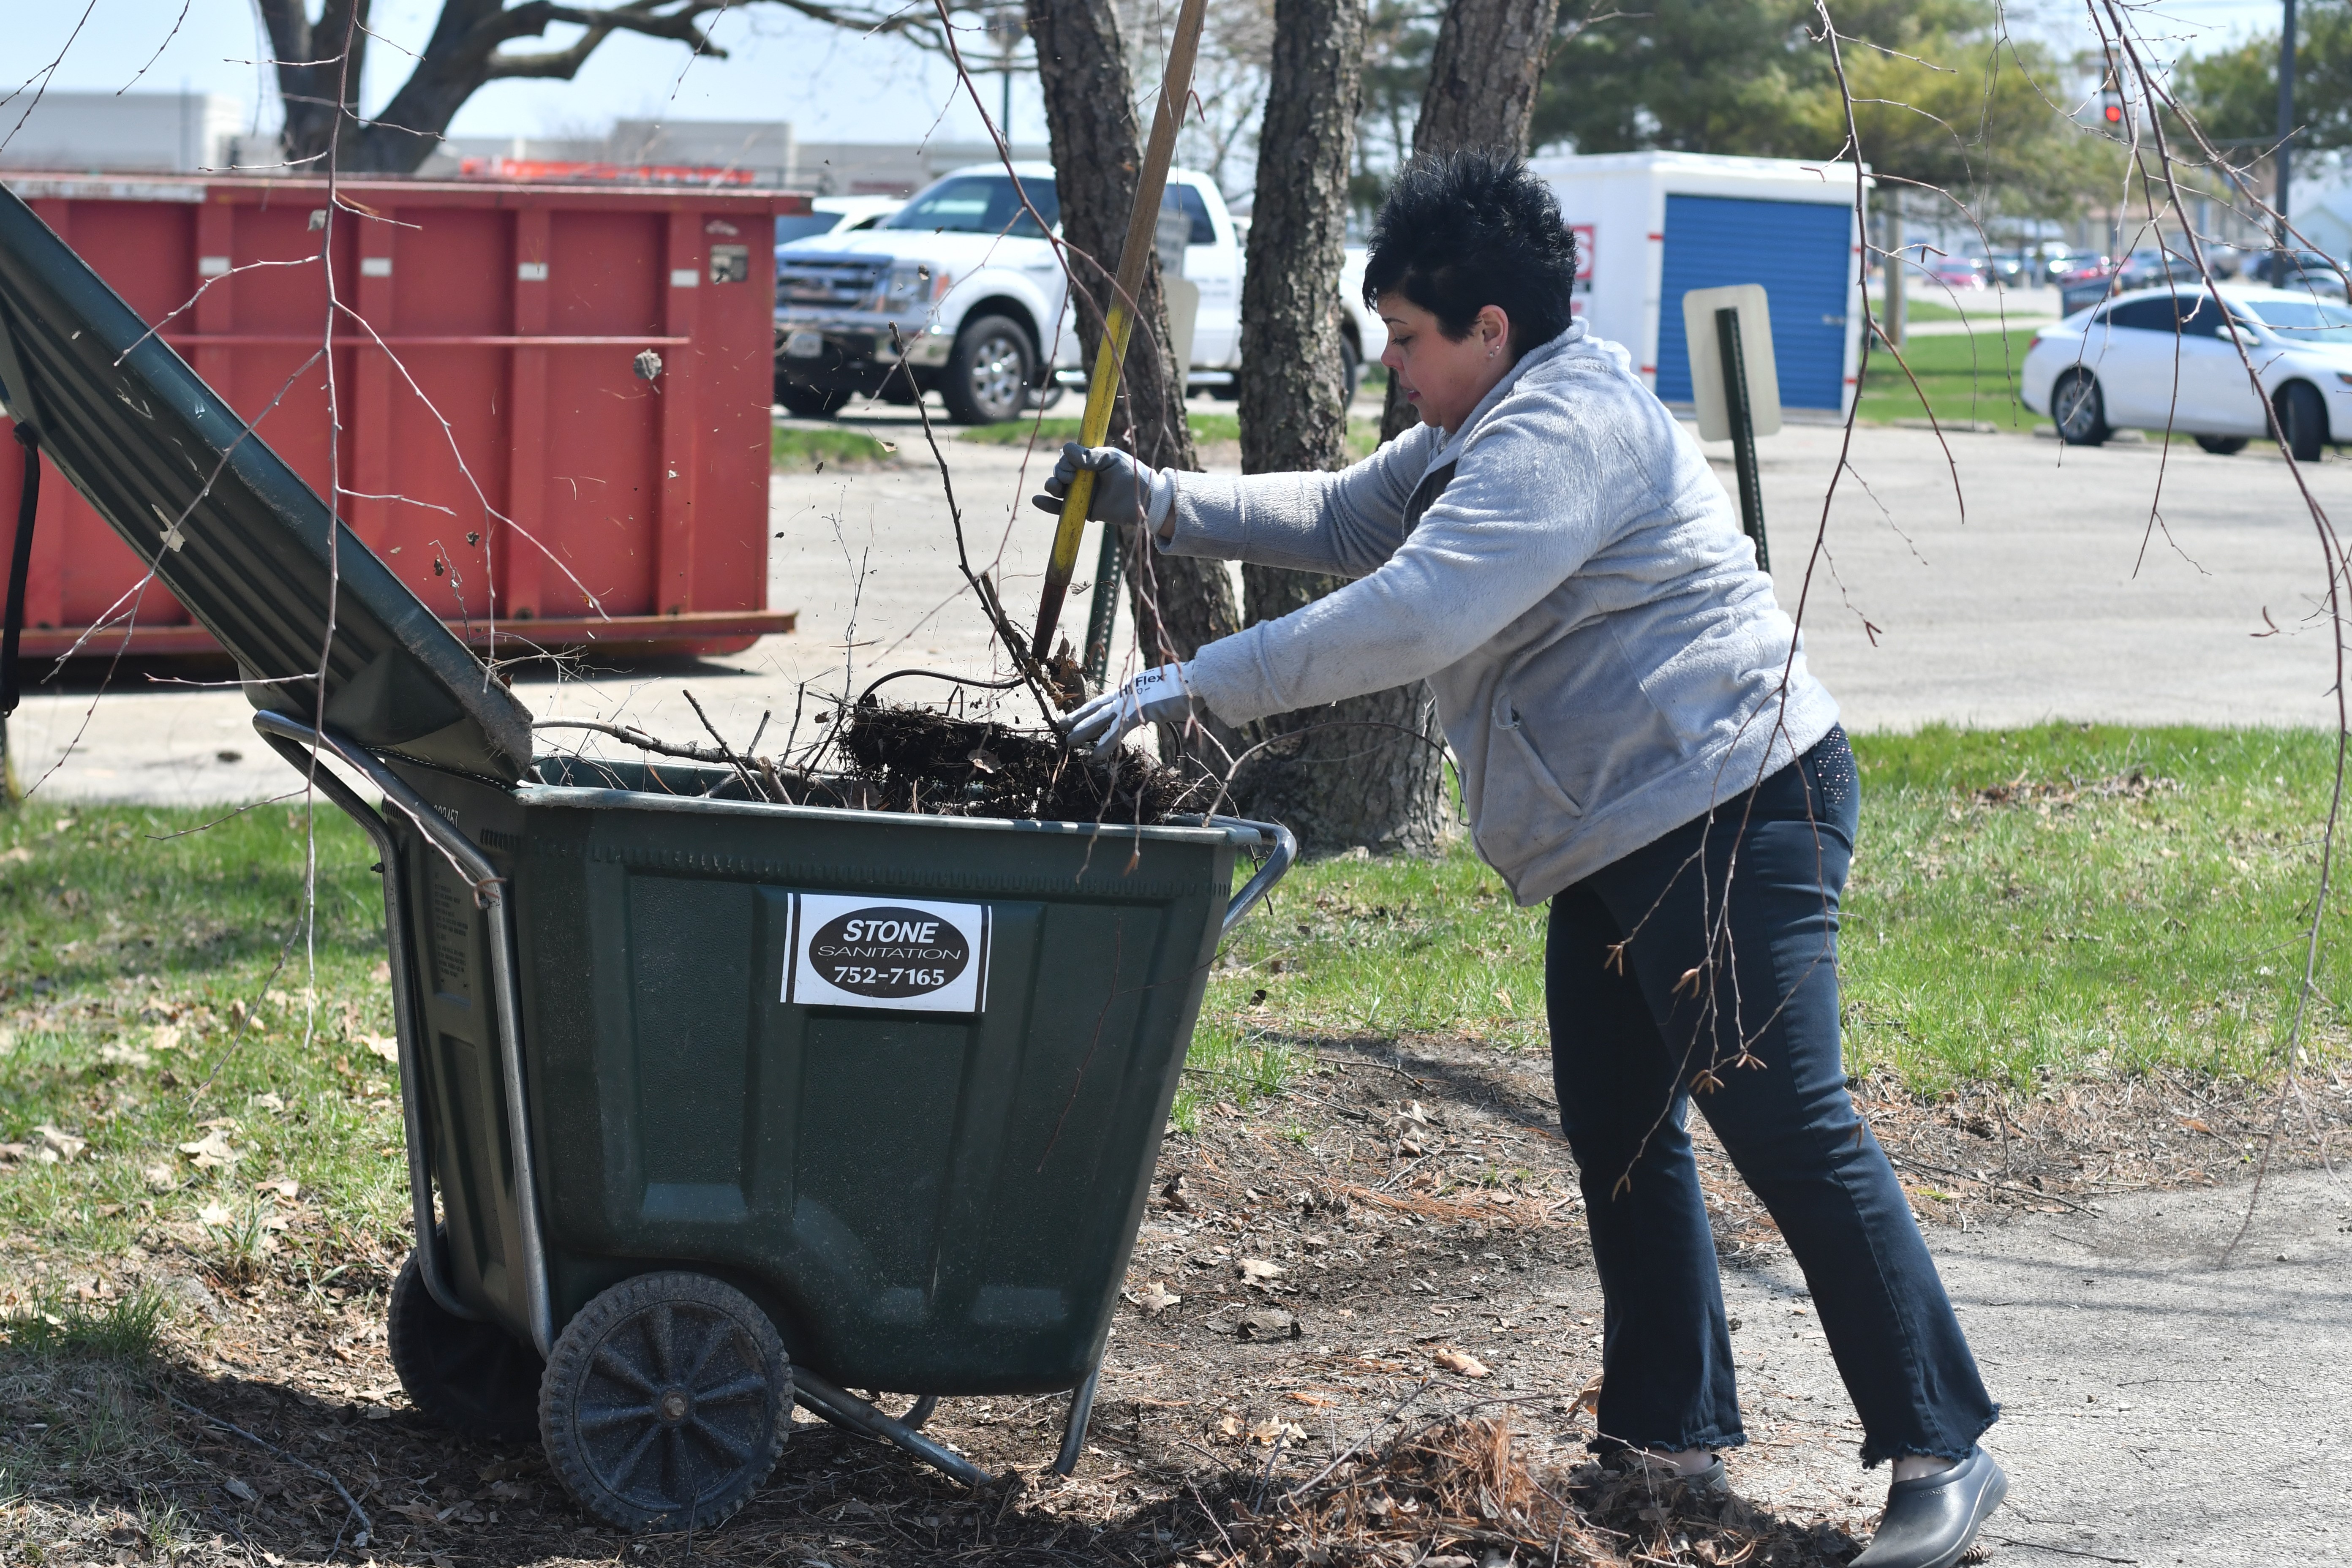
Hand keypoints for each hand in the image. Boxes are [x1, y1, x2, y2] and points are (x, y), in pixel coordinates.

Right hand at [1030, 442, 1164, 526]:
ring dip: (1051, 484)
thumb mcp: (1111, 460)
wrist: (1144, 501)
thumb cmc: (1131, 475)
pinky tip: (1037, 500)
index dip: (1066, 460)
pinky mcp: (1081, 510)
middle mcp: (1083, 476)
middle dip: (1060, 472)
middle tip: (1071, 478)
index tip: (1074, 465)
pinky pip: (1059, 508)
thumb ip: (1090, 455)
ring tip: (1057, 487)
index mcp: (1090, 460)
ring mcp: (1081, 493)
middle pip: (1060, 470)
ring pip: (1056, 487)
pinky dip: (1047, 504)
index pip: (1068, 456)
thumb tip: (1066, 450)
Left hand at [1061, 662, 1195, 755]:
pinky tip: (1095, 755)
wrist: (1198, 680)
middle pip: (1097, 706)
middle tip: (1061, 725)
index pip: (1106, 698)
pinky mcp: (1140, 710)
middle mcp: (1128, 690)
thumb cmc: (1189, 687)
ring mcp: (1132, 700)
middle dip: (1078, 717)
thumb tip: (1160, 711)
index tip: (1077, 714)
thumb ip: (1157, 703)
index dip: (1090, 707)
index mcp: (1134, 686)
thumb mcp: (1166, 695)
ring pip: (1101, 717)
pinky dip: (1106, 744)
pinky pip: (1118, 730)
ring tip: (1068, 741)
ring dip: (1084, 730)